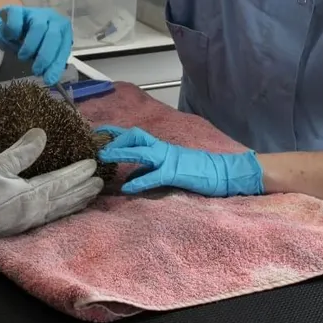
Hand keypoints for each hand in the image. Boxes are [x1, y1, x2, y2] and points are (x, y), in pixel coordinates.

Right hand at [0, 6, 72, 85]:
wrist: (9, 24)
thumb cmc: (29, 40)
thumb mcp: (41, 53)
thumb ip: (47, 63)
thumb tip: (50, 77)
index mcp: (62, 30)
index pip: (63, 48)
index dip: (56, 65)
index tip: (49, 79)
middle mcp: (52, 19)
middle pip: (54, 36)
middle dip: (45, 57)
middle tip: (36, 69)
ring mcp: (35, 12)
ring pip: (38, 28)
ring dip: (30, 47)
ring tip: (22, 56)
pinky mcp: (17, 10)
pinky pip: (16, 23)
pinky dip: (13, 34)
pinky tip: (12, 39)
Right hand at [0, 128, 102, 260]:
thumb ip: (22, 151)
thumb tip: (42, 134)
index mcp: (34, 193)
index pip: (63, 180)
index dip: (79, 171)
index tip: (93, 163)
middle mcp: (38, 209)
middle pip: (68, 197)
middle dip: (84, 188)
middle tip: (100, 181)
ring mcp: (32, 221)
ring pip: (62, 209)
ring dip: (78, 201)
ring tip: (91, 195)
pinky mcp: (23, 227)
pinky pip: (53, 218)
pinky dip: (65, 211)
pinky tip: (65, 210)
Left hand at [96, 126, 263, 196]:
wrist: (226, 173)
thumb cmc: (198, 173)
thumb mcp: (170, 169)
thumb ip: (149, 171)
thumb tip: (129, 178)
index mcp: (162, 148)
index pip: (136, 135)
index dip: (115, 133)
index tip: (97, 133)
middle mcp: (164, 149)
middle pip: (136, 136)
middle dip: (116, 139)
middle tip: (98, 147)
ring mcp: (170, 159)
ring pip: (142, 151)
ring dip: (122, 153)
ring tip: (105, 159)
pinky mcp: (177, 173)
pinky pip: (154, 176)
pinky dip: (139, 182)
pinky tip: (127, 189)